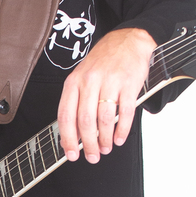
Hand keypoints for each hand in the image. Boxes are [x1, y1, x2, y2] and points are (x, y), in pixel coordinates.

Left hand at [56, 27, 156, 163]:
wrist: (129, 40)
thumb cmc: (104, 61)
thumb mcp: (83, 77)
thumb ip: (77, 102)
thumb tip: (75, 134)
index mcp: (74, 81)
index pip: (66, 115)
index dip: (67, 139)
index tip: (70, 154)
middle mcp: (90, 81)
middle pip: (85, 120)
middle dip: (88, 144)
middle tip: (92, 156)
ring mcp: (110, 82)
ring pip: (104, 119)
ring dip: (104, 139)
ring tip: (105, 148)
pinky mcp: (129, 83)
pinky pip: (125, 112)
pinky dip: (122, 130)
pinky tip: (119, 138)